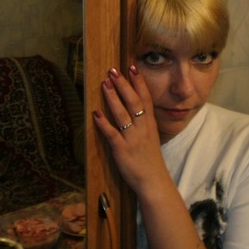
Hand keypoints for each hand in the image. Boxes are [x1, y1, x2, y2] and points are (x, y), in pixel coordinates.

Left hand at [92, 65, 167, 194]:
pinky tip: (95, 113)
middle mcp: (142, 128)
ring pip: (122, 114)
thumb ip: (143, 123)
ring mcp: (132, 138)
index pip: (145, 98)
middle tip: (113, 70)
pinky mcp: (122, 150)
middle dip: (123, 85)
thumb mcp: (151, 137)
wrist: (153, 181)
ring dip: (112, 97)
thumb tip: (135, 108)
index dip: (138, 82)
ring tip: (104, 83)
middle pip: (133, 102)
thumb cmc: (150, 160)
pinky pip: (111, 134)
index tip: (132, 67)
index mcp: (149, 124)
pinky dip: (103, 123)